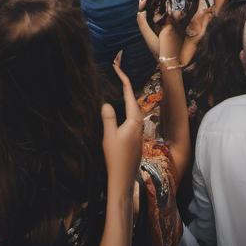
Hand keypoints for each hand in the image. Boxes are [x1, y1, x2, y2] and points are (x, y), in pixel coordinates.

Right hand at [102, 54, 142, 211]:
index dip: (123, 77)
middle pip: (131, 97)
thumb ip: (108, 118)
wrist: (124, 180)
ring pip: (131, 107)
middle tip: (116, 68)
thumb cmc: (116, 159)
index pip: (128, 93)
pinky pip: (130, 115)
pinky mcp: (135, 136)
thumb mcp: (109, 137)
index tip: (117, 65)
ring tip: (117, 82)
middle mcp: (139, 122)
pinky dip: (124, 106)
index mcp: (134, 119)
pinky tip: (118, 107)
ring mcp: (138, 129)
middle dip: (124, 83)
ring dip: (124, 95)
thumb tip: (106, 103)